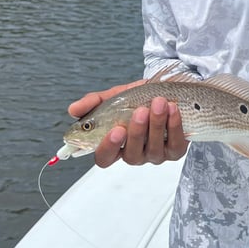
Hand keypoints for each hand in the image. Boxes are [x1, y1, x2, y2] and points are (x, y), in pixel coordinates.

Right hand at [68, 81, 188, 167]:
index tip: (115, 130)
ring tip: (159, 102)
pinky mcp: (175, 151)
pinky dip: (174, 125)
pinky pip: (175, 143)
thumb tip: (73, 110)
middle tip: (140, 111)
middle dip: (136, 133)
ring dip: (156, 124)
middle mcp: (134, 153)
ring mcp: (155, 154)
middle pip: (130, 155)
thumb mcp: (114, 97)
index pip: (104, 158)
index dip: (107, 148)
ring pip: (154, 149)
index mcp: (115, 145)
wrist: (166, 89)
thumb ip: (93, 103)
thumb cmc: (137, 98)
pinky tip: (173, 109)